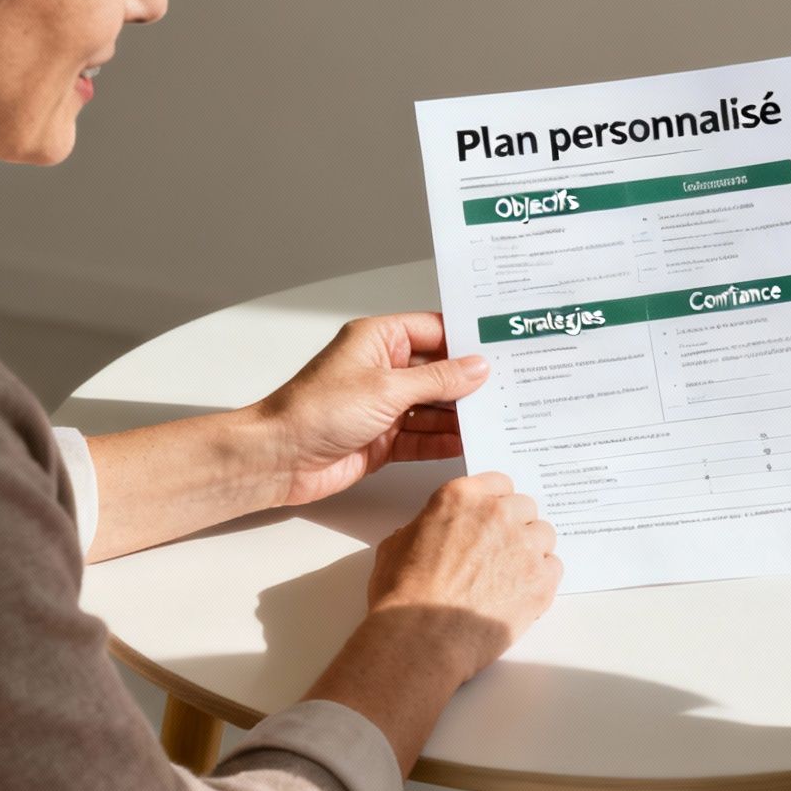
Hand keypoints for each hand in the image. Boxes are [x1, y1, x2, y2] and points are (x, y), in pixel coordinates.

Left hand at [258, 313, 487, 507]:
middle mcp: (383, 369)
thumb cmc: (316, 411)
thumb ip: (437, 380)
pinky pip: (424, 437)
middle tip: (512, 387)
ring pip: (434, 407)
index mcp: (378, 340)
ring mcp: (384, 406)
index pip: (434, 331)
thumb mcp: (387, 389)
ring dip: (461, 415)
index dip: (467, 340)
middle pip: (439, 371)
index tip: (503, 348)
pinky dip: (445, 441)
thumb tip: (477, 367)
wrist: (278, 458)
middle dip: (470, 382)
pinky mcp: (384, 439)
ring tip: (501, 417)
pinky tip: (472, 442)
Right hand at [369, 472, 561, 680]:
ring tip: (509, 576)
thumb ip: (426, 526)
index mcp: (462, 498)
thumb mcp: (396, 544)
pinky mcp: (540, 580)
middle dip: (515, 525)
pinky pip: (554, 567)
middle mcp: (497, 514)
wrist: (420, 639)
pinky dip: (541, 578)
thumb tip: (432, 533)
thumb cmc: (402, 597)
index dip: (496, 501)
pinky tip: (519, 594)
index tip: (494, 515)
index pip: (499, 483)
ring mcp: (523, 546)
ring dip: (531, 550)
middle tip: (499, 551)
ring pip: (543, 535)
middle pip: (524, 507)